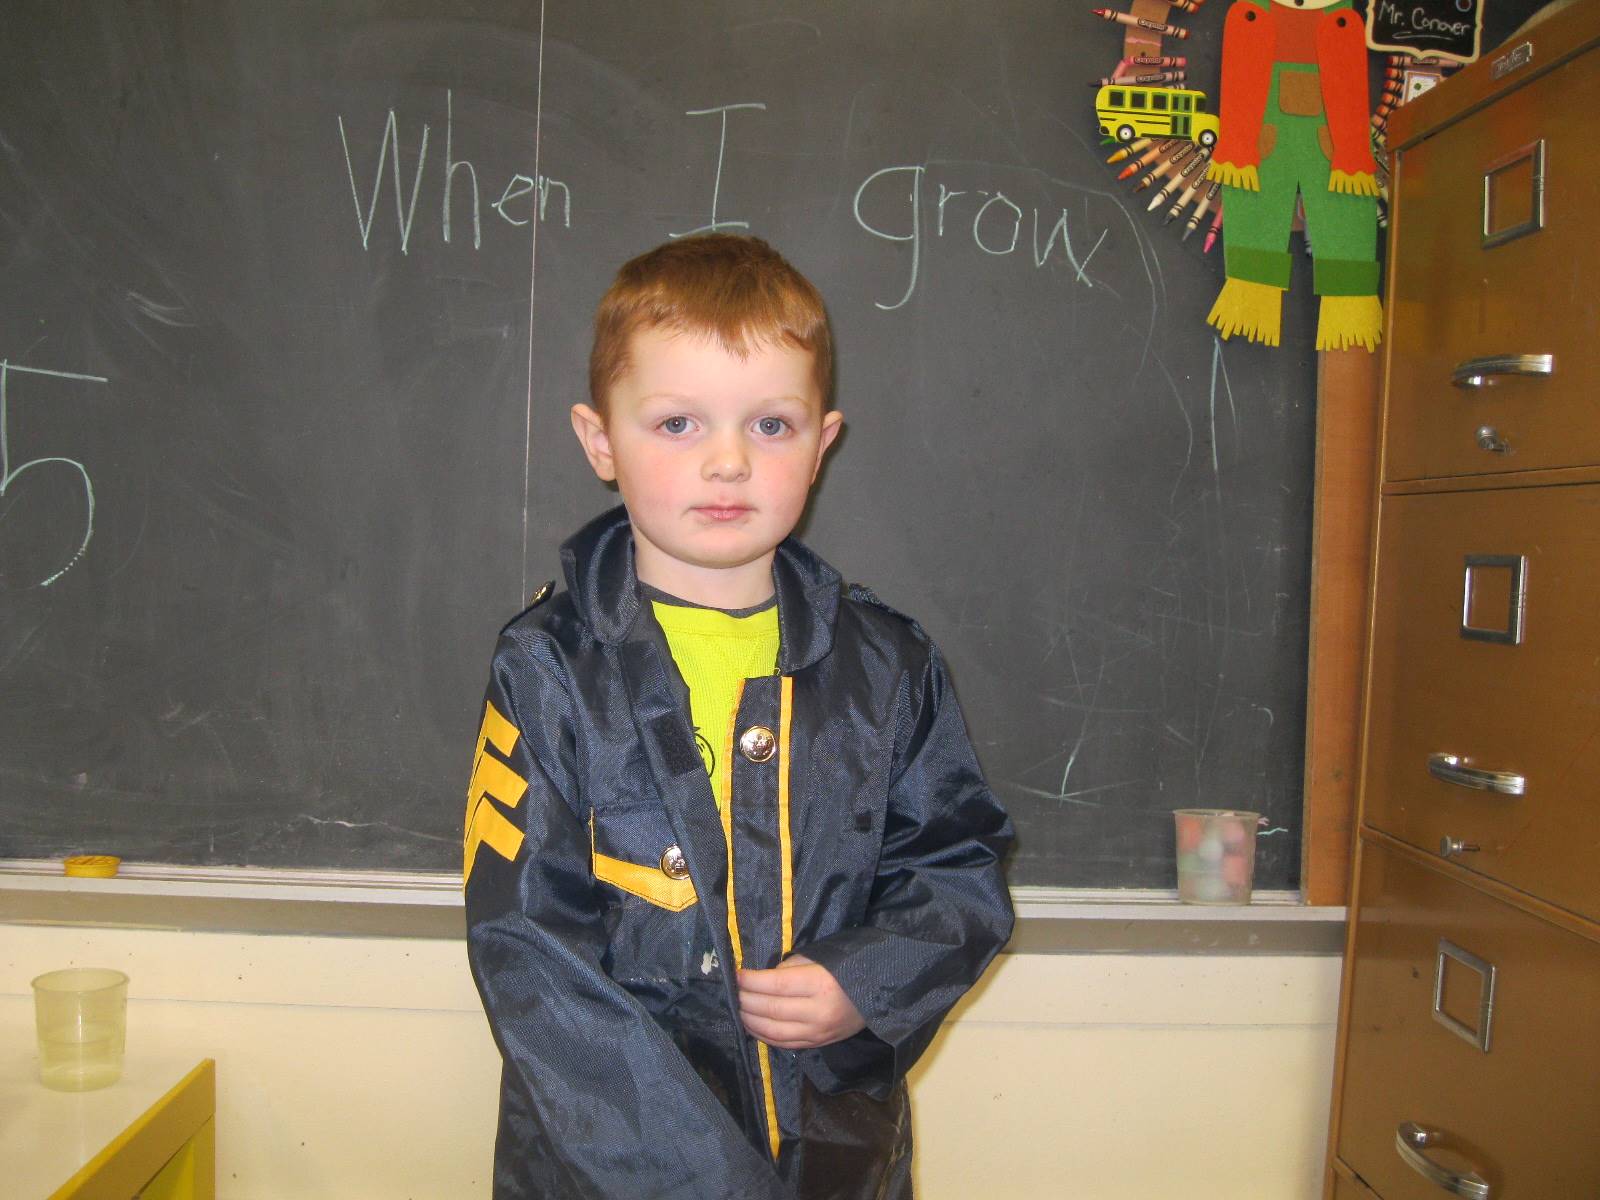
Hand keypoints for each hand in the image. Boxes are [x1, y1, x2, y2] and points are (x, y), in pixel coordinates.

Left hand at [736, 954, 866, 1049]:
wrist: (882, 992)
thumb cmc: (849, 967)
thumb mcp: (820, 958)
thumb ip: (791, 968)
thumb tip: (763, 979)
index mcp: (820, 984)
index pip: (776, 984)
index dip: (752, 980)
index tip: (736, 974)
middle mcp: (819, 1012)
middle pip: (771, 1009)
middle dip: (746, 1000)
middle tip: (733, 991)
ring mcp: (819, 1032)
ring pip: (774, 1031)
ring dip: (751, 1021)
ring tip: (739, 1009)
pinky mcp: (819, 1043)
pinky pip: (785, 1043)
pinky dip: (765, 1035)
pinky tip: (754, 1025)